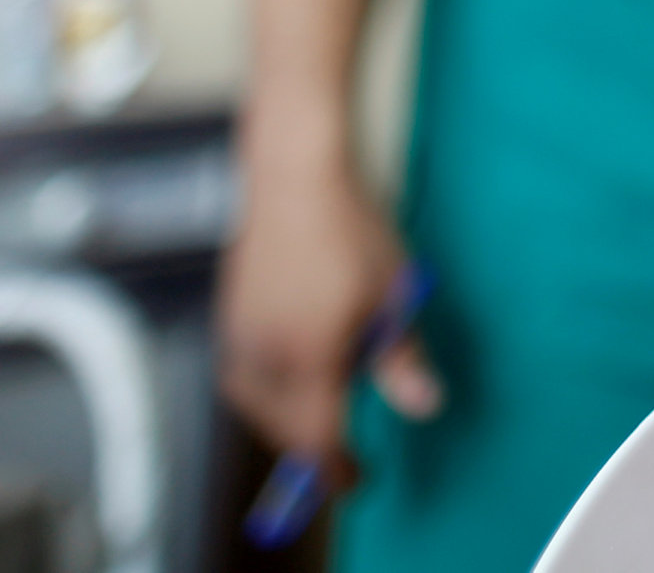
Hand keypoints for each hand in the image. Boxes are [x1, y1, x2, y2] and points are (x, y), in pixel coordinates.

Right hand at [218, 160, 443, 471]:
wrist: (294, 172)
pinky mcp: (228, 313)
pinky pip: (243, 375)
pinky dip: (267, 391)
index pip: (317, 439)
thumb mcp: (394, 295)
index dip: (335, 469)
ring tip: (322, 410)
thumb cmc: (351, 229)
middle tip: (344, 455)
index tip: (355, 481)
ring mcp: (239, 334)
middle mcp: (264, 355)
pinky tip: (293, 374)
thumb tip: (425, 406)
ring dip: (287, 420)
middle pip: (284, 428)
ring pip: (258, 404)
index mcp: (308, 357)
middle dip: (313, 447)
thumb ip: (403, 358)